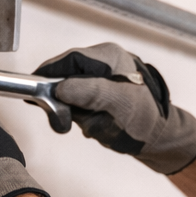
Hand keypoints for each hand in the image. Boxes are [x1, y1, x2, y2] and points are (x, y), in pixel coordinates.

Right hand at [35, 43, 195, 174]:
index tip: (34, 92)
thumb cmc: (144, 120)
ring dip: (74, 111)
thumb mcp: (115, 104)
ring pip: (71, 92)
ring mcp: (102, 79)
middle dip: (63, 99)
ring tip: (90, 123)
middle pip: (66, 76)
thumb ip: (88, 93)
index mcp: (108, 57)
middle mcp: (104, 64)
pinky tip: (94, 124)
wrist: (160, 139)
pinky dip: (81, 116)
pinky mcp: (101, 94)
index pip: (68, 61)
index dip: (49, 76)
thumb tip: (59, 88)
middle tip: (64, 118)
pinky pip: (80, 103)